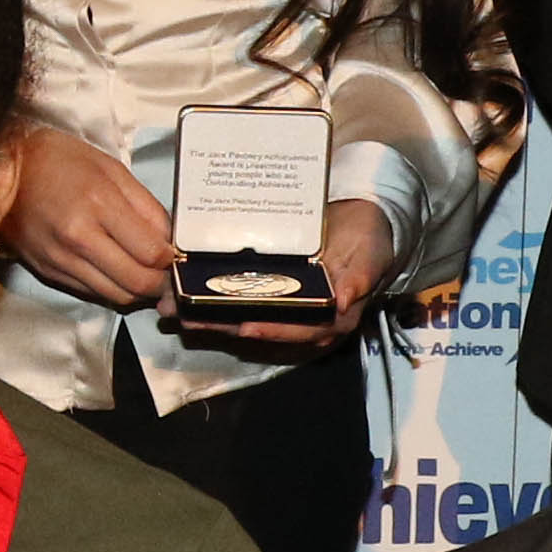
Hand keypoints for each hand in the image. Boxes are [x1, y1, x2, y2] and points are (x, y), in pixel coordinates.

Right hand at [0, 130, 176, 312]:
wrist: (3, 169)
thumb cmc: (58, 160)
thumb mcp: (111, 169)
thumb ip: (146, 207)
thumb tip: (170, 241)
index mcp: (99, 204)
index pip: (151, 253)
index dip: (171, 259)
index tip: (175, 254)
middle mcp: (79, 238)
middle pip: (137, 283)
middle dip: (161, 284)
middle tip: (167, 274)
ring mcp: (61, 260)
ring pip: (117, 296)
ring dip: (139, 292)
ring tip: (145, 275)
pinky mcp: (49, 272)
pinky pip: (93, 293)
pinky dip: (112, 289)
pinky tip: (117, 273)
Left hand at [208, 200, 397, 348]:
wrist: (363, 219)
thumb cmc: (369, 239)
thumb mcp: (370, 254)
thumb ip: (359, 278)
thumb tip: (343, 301)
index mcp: (334, 318)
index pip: (301, 331)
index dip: (274, 331)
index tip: (245, 327)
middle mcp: (309, 321)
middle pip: (266, 331)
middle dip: (229, 328)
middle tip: (194, 320)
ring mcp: (290, 310)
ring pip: (250, 321)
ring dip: (216, 319)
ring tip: (182, 311)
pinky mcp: (275, 296)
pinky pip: (246, 305)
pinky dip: (220, 303)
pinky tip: (192, 296)